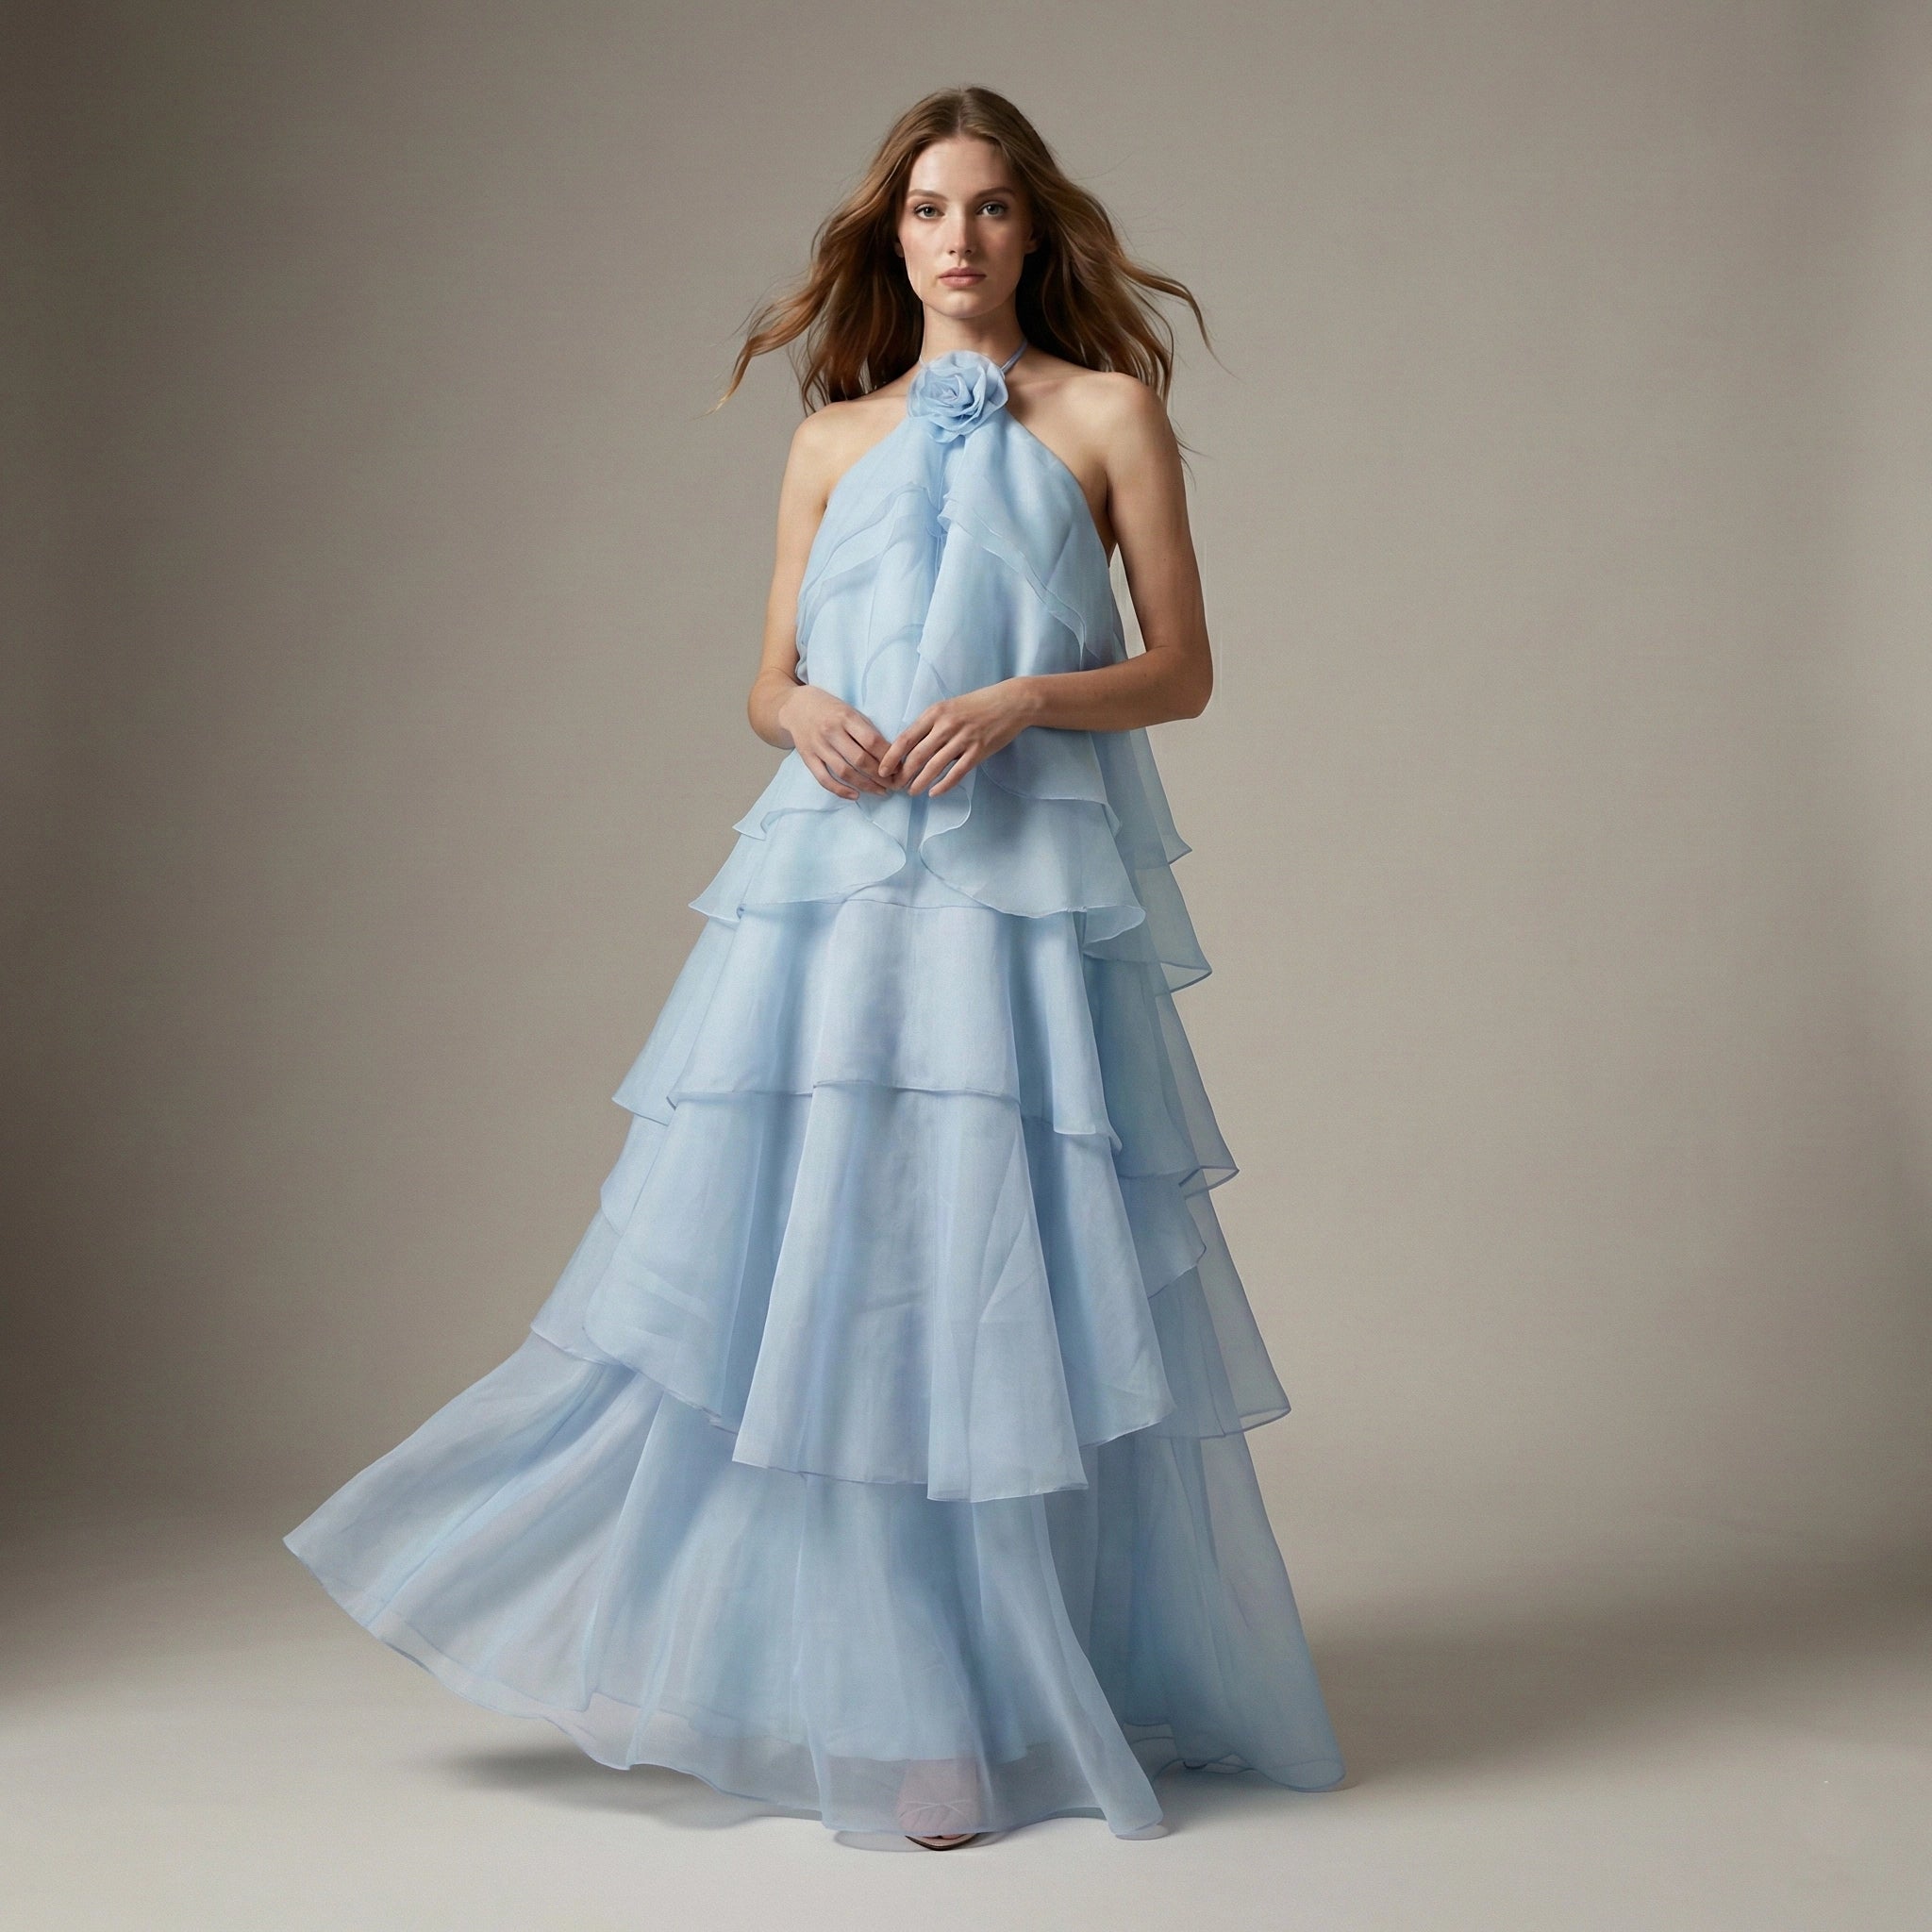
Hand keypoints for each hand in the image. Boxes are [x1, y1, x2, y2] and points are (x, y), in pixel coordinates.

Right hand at [776, 685, 894, 799]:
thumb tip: (890, 755)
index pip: (872, 741)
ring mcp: (818, 746)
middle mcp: (831, 732)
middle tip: (894, 784)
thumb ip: (867, 731)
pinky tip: (856, 796)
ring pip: (844, 772)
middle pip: (860, 760)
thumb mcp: (851, 711)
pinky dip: (841, 790)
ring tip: (881, 791)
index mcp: (846, 717)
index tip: (899, 768)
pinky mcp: (808, 758)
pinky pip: (824, 779)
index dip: (888, 757)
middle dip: (880, 776)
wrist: (797, 706)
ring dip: (865, 785)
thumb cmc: (831, 709)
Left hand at [878, 681, 1035, 796]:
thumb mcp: (948, 707)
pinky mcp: (978, 751)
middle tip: (895, 786)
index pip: (905, 738)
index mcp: (935, 713)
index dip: (891, 757)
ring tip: (911, 792)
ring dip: (919, 783)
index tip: (882, 771)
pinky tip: (934, 793)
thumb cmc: (977, 705)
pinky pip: (956, 773)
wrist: (1011, 702)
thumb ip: (930, 725)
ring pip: (934, 767)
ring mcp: (963, 739)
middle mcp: (946, 726)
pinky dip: (943, 786)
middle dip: (902, 775)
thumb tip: (910, 747)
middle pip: (916, 756)